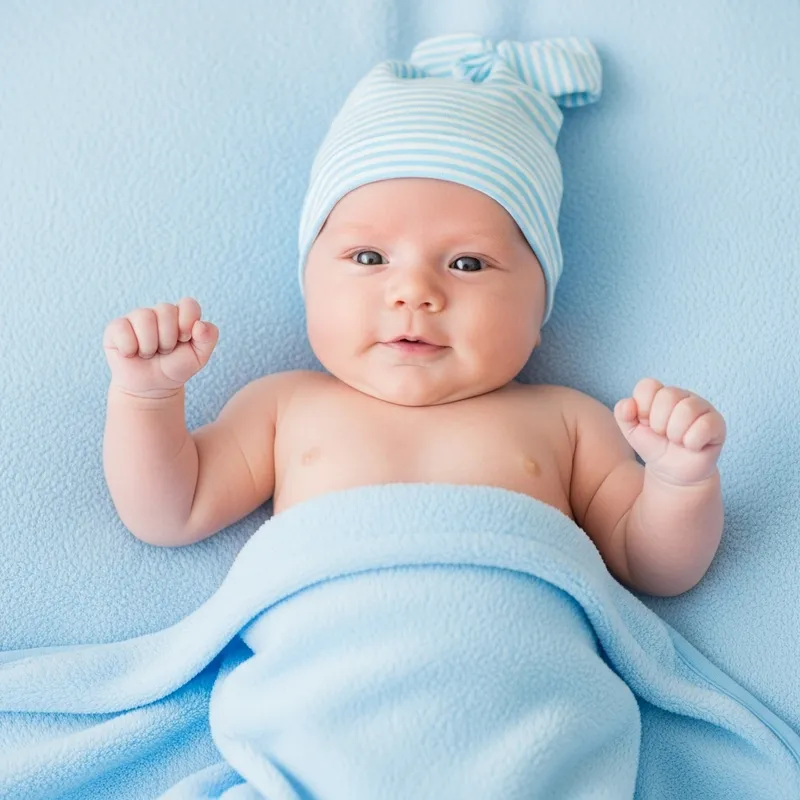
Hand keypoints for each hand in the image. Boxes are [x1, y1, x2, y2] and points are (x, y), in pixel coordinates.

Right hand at [103, 297, 218, 398]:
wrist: (153, 387)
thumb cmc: (176, 367)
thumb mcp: (199, 356)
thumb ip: (208, 337)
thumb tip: (199, 324)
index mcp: (181, 314)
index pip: (188, 304)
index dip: (187, 322)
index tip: (184, 340)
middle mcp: (158, 311)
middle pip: (166, 310)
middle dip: (168, 339)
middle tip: (165, 351)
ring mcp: (136, 317)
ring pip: (144, 317)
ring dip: (150, 345)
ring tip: (149, 353)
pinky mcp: (116, 328)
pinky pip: (122, 329)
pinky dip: (130, 348)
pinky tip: (132, 354)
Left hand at [613, 378, 725, 485]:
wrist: (671, 471)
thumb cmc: (653, 445)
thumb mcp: (631, 430)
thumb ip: (623, 413)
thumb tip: (629, 403)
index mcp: (661, 393)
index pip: (648, 386)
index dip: (642, 408)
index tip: (646, 423)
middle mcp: (683, 395)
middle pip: (667, 396)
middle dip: (659, 423)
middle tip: (663, 435)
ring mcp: (702, 407)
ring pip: (686, 409)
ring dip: (675, 433)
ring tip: (677, 441)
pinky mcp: (717, 423)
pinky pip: (704, 426)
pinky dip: (692, 441)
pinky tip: (691, 446)